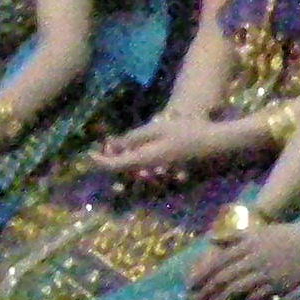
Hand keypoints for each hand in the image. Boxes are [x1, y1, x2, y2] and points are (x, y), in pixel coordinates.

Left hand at [93, 111, 231, 184]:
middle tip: (106, 145)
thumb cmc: (185, 132)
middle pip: (122, 169)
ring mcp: (157, 170)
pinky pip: (143, 167)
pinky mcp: (164, 168)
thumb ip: (133, 138)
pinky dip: (134, 160)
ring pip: (132, 169)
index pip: (114, 165)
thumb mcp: (156, 129)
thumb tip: (114, 145)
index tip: (88, 153)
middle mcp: (148, 169)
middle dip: (110, 158)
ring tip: (118, 145)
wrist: (211, 143)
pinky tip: (136, 148)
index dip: (99, 161)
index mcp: (143, 160)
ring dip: (122, 159)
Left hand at [187, 220, 299, 299]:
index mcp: (247, 244)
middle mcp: (253, 258)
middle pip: (223, 277)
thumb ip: (234, 236)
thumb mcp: (259, 231)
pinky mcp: (279, 284)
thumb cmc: (287, 236)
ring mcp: (266, 272)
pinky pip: (257, 296)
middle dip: (206, 293)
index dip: (201, 275)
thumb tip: (211, 239)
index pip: (218, 261)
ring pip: (235, 289)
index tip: (189, 288)